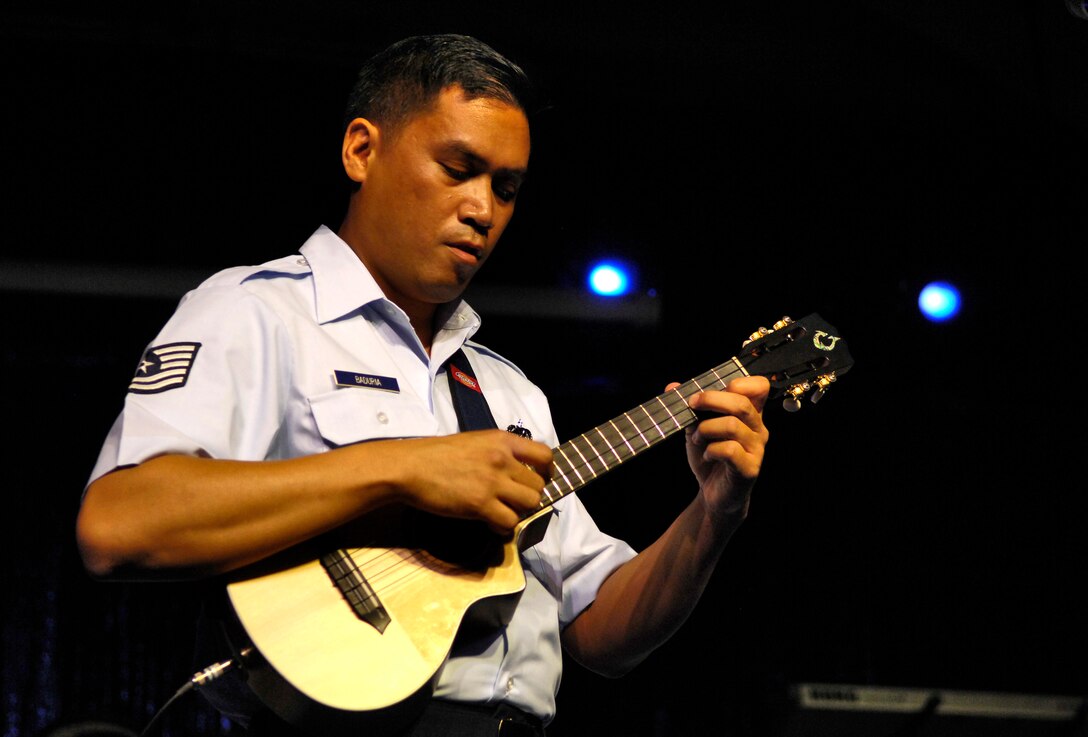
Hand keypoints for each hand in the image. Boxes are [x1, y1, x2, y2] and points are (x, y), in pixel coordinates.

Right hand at [391, 430, 553, 534]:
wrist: (410, 467)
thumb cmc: (437, 454)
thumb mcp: (475, 442)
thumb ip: (498, 452)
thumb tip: (516, 471)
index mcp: (502, 440)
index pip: (545, 455)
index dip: (546, 471)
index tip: (538, 479)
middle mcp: (503, 458)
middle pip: (539, 485)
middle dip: (529, 496)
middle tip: (513, 501)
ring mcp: (493, 482)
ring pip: (530, 504)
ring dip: (519, 511)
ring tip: (503, 511)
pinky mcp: (481, 504)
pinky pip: (509, 522)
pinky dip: (503, 527)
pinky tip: (491, 523)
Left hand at [668, 376, 769, 523]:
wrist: (714, 494)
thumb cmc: (710, 457)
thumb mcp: (696, 427)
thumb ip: (689, 407)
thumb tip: (672, 386)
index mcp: (750, 414)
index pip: (759, 386)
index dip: (739, 382)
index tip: (712, 389)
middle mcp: (758, 429)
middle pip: (741, 403)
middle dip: (711, 400)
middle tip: (691, 405)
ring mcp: (756, 449)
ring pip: (732, 425)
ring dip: (706, 428)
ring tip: (697, 438)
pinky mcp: (750, 469)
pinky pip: (729, 450)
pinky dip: (711, 450)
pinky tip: (707, 456)